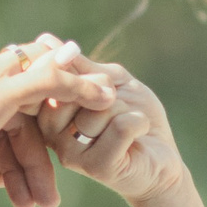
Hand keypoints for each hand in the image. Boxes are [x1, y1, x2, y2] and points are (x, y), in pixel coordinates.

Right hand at [39, 55, 181, 204]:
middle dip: (106, 89)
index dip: (84, 70)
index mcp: (48, 111)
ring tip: (128, 125)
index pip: (53, 74)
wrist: (160, 159)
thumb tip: (45, 40)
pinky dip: (139, 122)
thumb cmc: (133, 117)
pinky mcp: (96, 167)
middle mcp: (50, 134)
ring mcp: (70, 153)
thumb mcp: (109, 82)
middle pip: (75, 88)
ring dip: (125, 109)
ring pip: (98, 108)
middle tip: (118, 106)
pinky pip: (120, 126)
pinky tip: (140, 134)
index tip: (105, 85)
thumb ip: (81, 66)